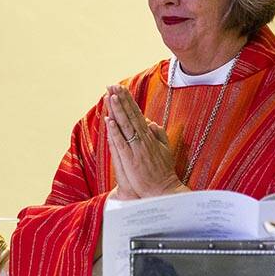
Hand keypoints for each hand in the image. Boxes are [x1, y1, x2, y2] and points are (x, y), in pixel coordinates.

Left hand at [104, 84, 184, 199]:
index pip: (137, 114)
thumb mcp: (165, 149)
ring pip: (125, 126)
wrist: (164, 191)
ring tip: (110, 96)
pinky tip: (109, 121)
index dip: (128, 101)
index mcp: (149, 137)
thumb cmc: (163, 172)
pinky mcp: (129, 160)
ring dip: (117, 111)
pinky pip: (121, 143)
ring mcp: (136, 149)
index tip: (121, 88)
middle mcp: (142, 140)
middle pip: (130, 116)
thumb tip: (151, 122)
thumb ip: (159, 135)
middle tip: (113, 85)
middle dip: (121, 100)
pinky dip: (115, 132)